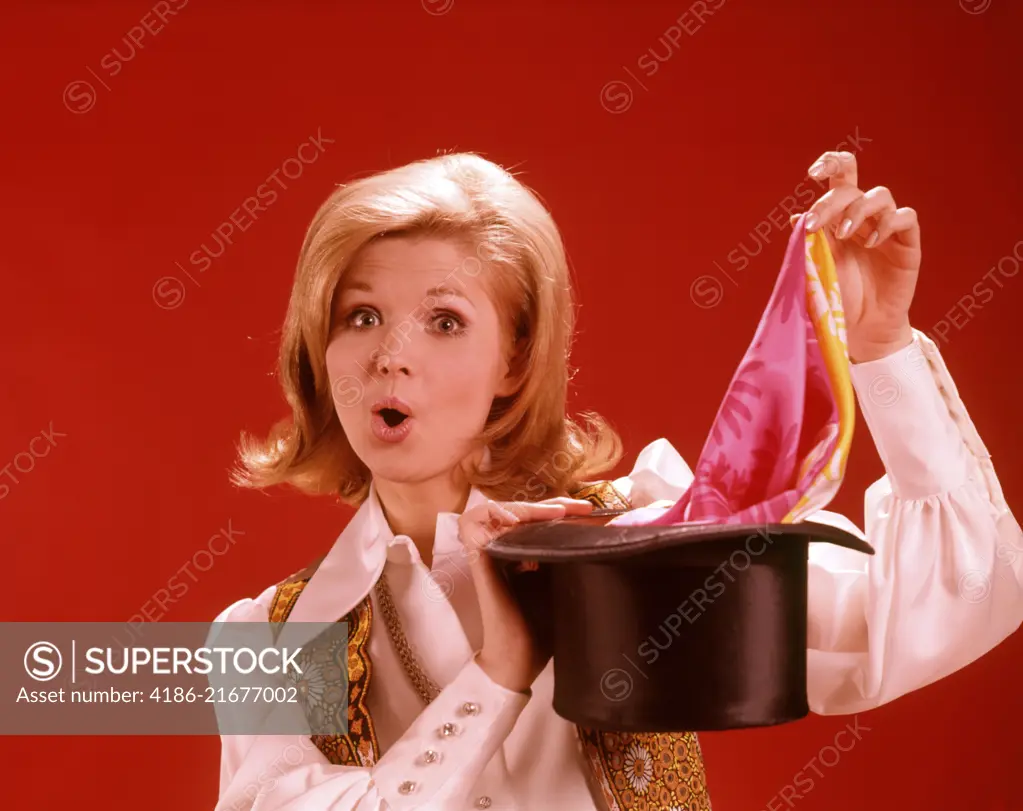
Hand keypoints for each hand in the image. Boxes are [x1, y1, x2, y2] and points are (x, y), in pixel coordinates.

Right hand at [457, 497, 593, 692]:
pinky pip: (473, 527)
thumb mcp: (560, 584)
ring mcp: (486, 554)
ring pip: (491, 510)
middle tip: (579, 508)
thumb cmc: (542, 628)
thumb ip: (565, 559)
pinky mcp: (479, 562)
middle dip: (549, 504)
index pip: (531, 518)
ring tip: (552, 514)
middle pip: (517, 510)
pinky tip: (517, 521)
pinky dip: (492, 515)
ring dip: (521, 507)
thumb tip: (596, 533)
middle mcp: (499, 550)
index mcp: (518, 554)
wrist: (519, 661)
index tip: (588, 511)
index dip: (556, 508)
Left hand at [792, 151, 920, 362]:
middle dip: (831, 199)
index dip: (829, 164)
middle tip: (815, 224)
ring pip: (880, 195)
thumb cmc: (836, 297)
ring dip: (858, 210)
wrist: (861, 327)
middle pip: (852, 186)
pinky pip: (906, 217)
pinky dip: (888, 223)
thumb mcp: (816, 269)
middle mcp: (862, 216)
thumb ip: (808, 243)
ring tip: (844, 235)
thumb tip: (794, 217)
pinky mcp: (907, 242)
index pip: (839, 176)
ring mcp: (886, 227)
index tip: (811, 174)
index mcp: (837, 216)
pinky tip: (871, 242)